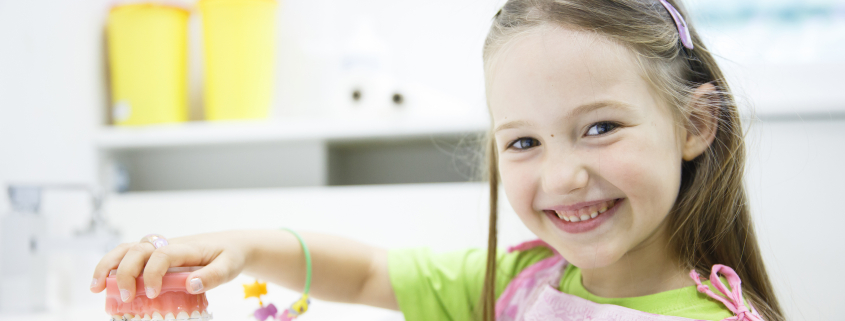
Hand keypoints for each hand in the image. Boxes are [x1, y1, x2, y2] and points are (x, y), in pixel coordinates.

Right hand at [89, 231, 248, 301]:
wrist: (231, 245)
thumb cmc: (229, 256)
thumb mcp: (230, 267)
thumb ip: (213, 276)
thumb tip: (190, 284)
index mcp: (187, 248)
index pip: (162, 254)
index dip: (153, 272)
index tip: (153, 293)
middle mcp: (168, 244)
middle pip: (138, 250)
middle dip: (126, 272)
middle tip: (128, 298)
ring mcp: (158, 249)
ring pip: (126, 249)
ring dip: (108, 265)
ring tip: (96, 288)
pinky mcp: (153, 256)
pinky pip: (128, 257)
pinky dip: (111, 267)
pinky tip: (102, 285)